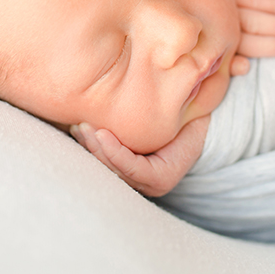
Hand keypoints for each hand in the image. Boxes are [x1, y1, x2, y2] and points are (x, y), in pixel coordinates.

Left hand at [69, 117, 208, 196]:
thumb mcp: (188, 119)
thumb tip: (160, 90)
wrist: (196, 127)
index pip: (134, 168)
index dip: (115, 152)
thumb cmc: (192, 118)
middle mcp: (148, 184)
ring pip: (107, 167)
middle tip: (81, 127)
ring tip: (77, 127)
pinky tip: (81, 133)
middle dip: (96, 148)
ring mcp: (136, 179)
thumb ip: (173, 115)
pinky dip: (93, 146)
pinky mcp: (126, 170)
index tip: (100, 133)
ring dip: (90, 147)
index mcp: (164, 176)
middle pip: (115, 169)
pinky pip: (106, 161)